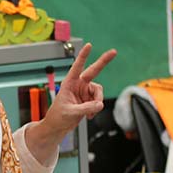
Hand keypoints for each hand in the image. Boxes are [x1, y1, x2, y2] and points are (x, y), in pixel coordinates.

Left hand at [25, 43, 115, 160]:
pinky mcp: (89, 99)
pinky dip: (96, 109)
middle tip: (114, 51)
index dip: (83, 56)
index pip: (77, 67)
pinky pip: (98, 101)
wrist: (58, 127)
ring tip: (90, 113)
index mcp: (69, 83)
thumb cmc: (58, 117)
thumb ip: (86, 108)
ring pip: (99, 92)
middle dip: (104, 61)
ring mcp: (84, 92)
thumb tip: (100, 104)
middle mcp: (78, 85)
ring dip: (97, 102)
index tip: (89, 45)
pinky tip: (89, 115)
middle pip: (93, 70)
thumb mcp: (71, 112)